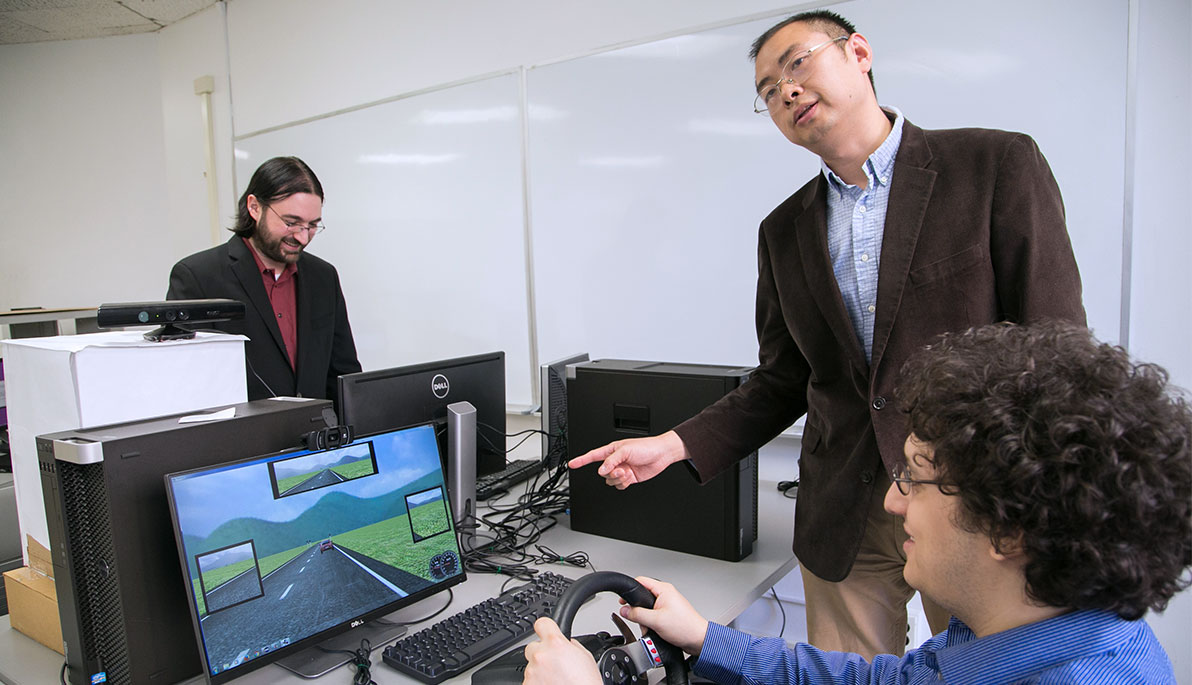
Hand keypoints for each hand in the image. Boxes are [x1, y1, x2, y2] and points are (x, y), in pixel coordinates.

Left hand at [522, 617, 600, 684]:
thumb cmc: (585, 684)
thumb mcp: (585, 657)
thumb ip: (571, 646)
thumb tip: (566, 644)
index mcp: (556, 644)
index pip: (542, 623)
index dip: (545, 628)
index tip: (546, 632)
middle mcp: (541, 655)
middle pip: (532, 647)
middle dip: (541, 654)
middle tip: (553, 665)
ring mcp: (532, 672)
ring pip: (530, 666)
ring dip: (539, 671)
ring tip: (555, 680)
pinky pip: (529, 680)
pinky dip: (537, 683)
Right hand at [568, 430, 689, 488]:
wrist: (661, 455)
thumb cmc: (646, 447)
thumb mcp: (626, 450)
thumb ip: (611, 460)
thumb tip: (601, 470)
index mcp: (612, 451)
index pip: (592, 456)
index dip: (581, 460)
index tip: (572, 464)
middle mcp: (615, 461)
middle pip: (602, 473)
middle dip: (610, 474)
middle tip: (621, 470)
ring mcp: (622, 470)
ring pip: (610, 481)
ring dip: (618, 479)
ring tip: (627, 472)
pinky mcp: (629, 478)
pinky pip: (619, 486)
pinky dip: (624, 484)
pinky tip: (631, 477)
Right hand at [620, 576, 708, 655]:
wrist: (697, 640)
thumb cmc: (685, 627)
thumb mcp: (656, 620)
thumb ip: (637, 614)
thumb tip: (625, 610)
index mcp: (664, 589)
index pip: (641, 581)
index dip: (629, 590)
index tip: (623, 600)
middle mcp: (666, 594)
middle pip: (642, 596)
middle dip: (638, 609)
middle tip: (638, 618)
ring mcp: (667, 604)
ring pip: (647, 608)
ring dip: (645, 619)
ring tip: (650, 626)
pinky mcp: (668, 614)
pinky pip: (653, 616)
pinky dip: (650, 623)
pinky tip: (654, 630)